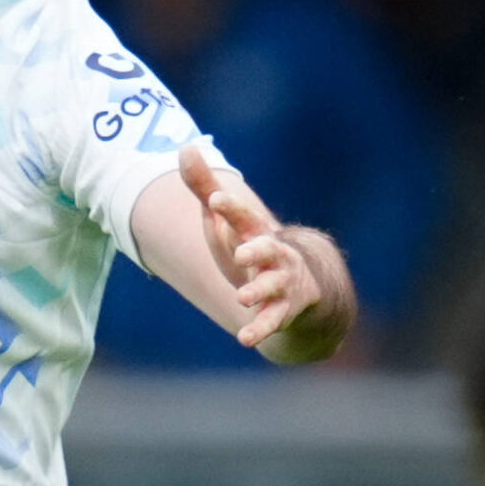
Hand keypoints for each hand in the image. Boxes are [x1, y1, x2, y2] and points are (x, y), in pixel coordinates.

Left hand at [177, 146, 341, 356]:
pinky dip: (260, 329)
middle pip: (267, 248)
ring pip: (273, 286)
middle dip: (256, 249)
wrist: (300, 286)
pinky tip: (244, 338)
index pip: (244, 216)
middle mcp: (273, 255)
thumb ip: (204, 187)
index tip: (214, 199)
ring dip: (258, 291)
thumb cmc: (250, 246)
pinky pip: (272, 321)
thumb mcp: (225, 220)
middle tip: (240, 252)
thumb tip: (184, 147)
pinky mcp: (283, 310)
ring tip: (242, 297)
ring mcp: (281, 283)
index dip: (231, 208)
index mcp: (255, 231)